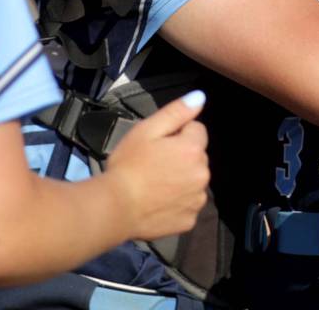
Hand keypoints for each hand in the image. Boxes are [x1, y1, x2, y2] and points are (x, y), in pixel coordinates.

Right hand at [103, 92, 209, 240]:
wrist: (115, 208)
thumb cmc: (128, 165)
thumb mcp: (146, 130)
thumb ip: (176, 112)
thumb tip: (200, 97)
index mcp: (193, 149)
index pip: (197, 130)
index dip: (177, 134)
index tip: (158, 144)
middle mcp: (202, 174)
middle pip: (197, 157)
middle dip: (181, 156)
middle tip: (154, 164)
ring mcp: (197, 200)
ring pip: (194, 181)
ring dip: (182, 180)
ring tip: (155, 185)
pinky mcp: (189, 221)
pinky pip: (188, 205)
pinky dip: (177, 203)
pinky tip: (158, 202)